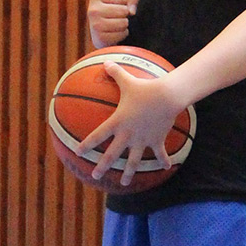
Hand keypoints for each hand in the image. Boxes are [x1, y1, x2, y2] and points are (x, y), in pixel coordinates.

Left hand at [79, 62, 178, 186]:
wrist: (167, 97)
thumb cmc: (146, 88)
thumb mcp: (128, 80)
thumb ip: (115, 73)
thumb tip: (105, 62)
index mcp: (117, 122)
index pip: (97, 135)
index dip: (86, 144)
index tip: (78, 152)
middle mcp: (128, 135)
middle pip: (112, 155)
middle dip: (102, 166)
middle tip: (95, 175)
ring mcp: (142, 140)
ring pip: (133, 161)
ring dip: (128, 173)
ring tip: (124, 183)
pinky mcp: (156, 140)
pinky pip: (160, 154)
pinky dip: (163, 161)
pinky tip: (166, 168)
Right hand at [88, 0, 137, 48]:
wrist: (104, 31)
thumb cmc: (115, 10)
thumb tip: (131, 12)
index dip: (124, 2)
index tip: (116, 6)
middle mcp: (92, 10)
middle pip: (124, 11)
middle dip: (125, 14)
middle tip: (116, 17)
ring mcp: (95, 25)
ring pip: (124, 23)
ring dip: (124, 24)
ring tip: (116, 24)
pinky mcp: (100, 39)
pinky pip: (122, 34)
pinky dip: (122, 34)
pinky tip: (114, 32)